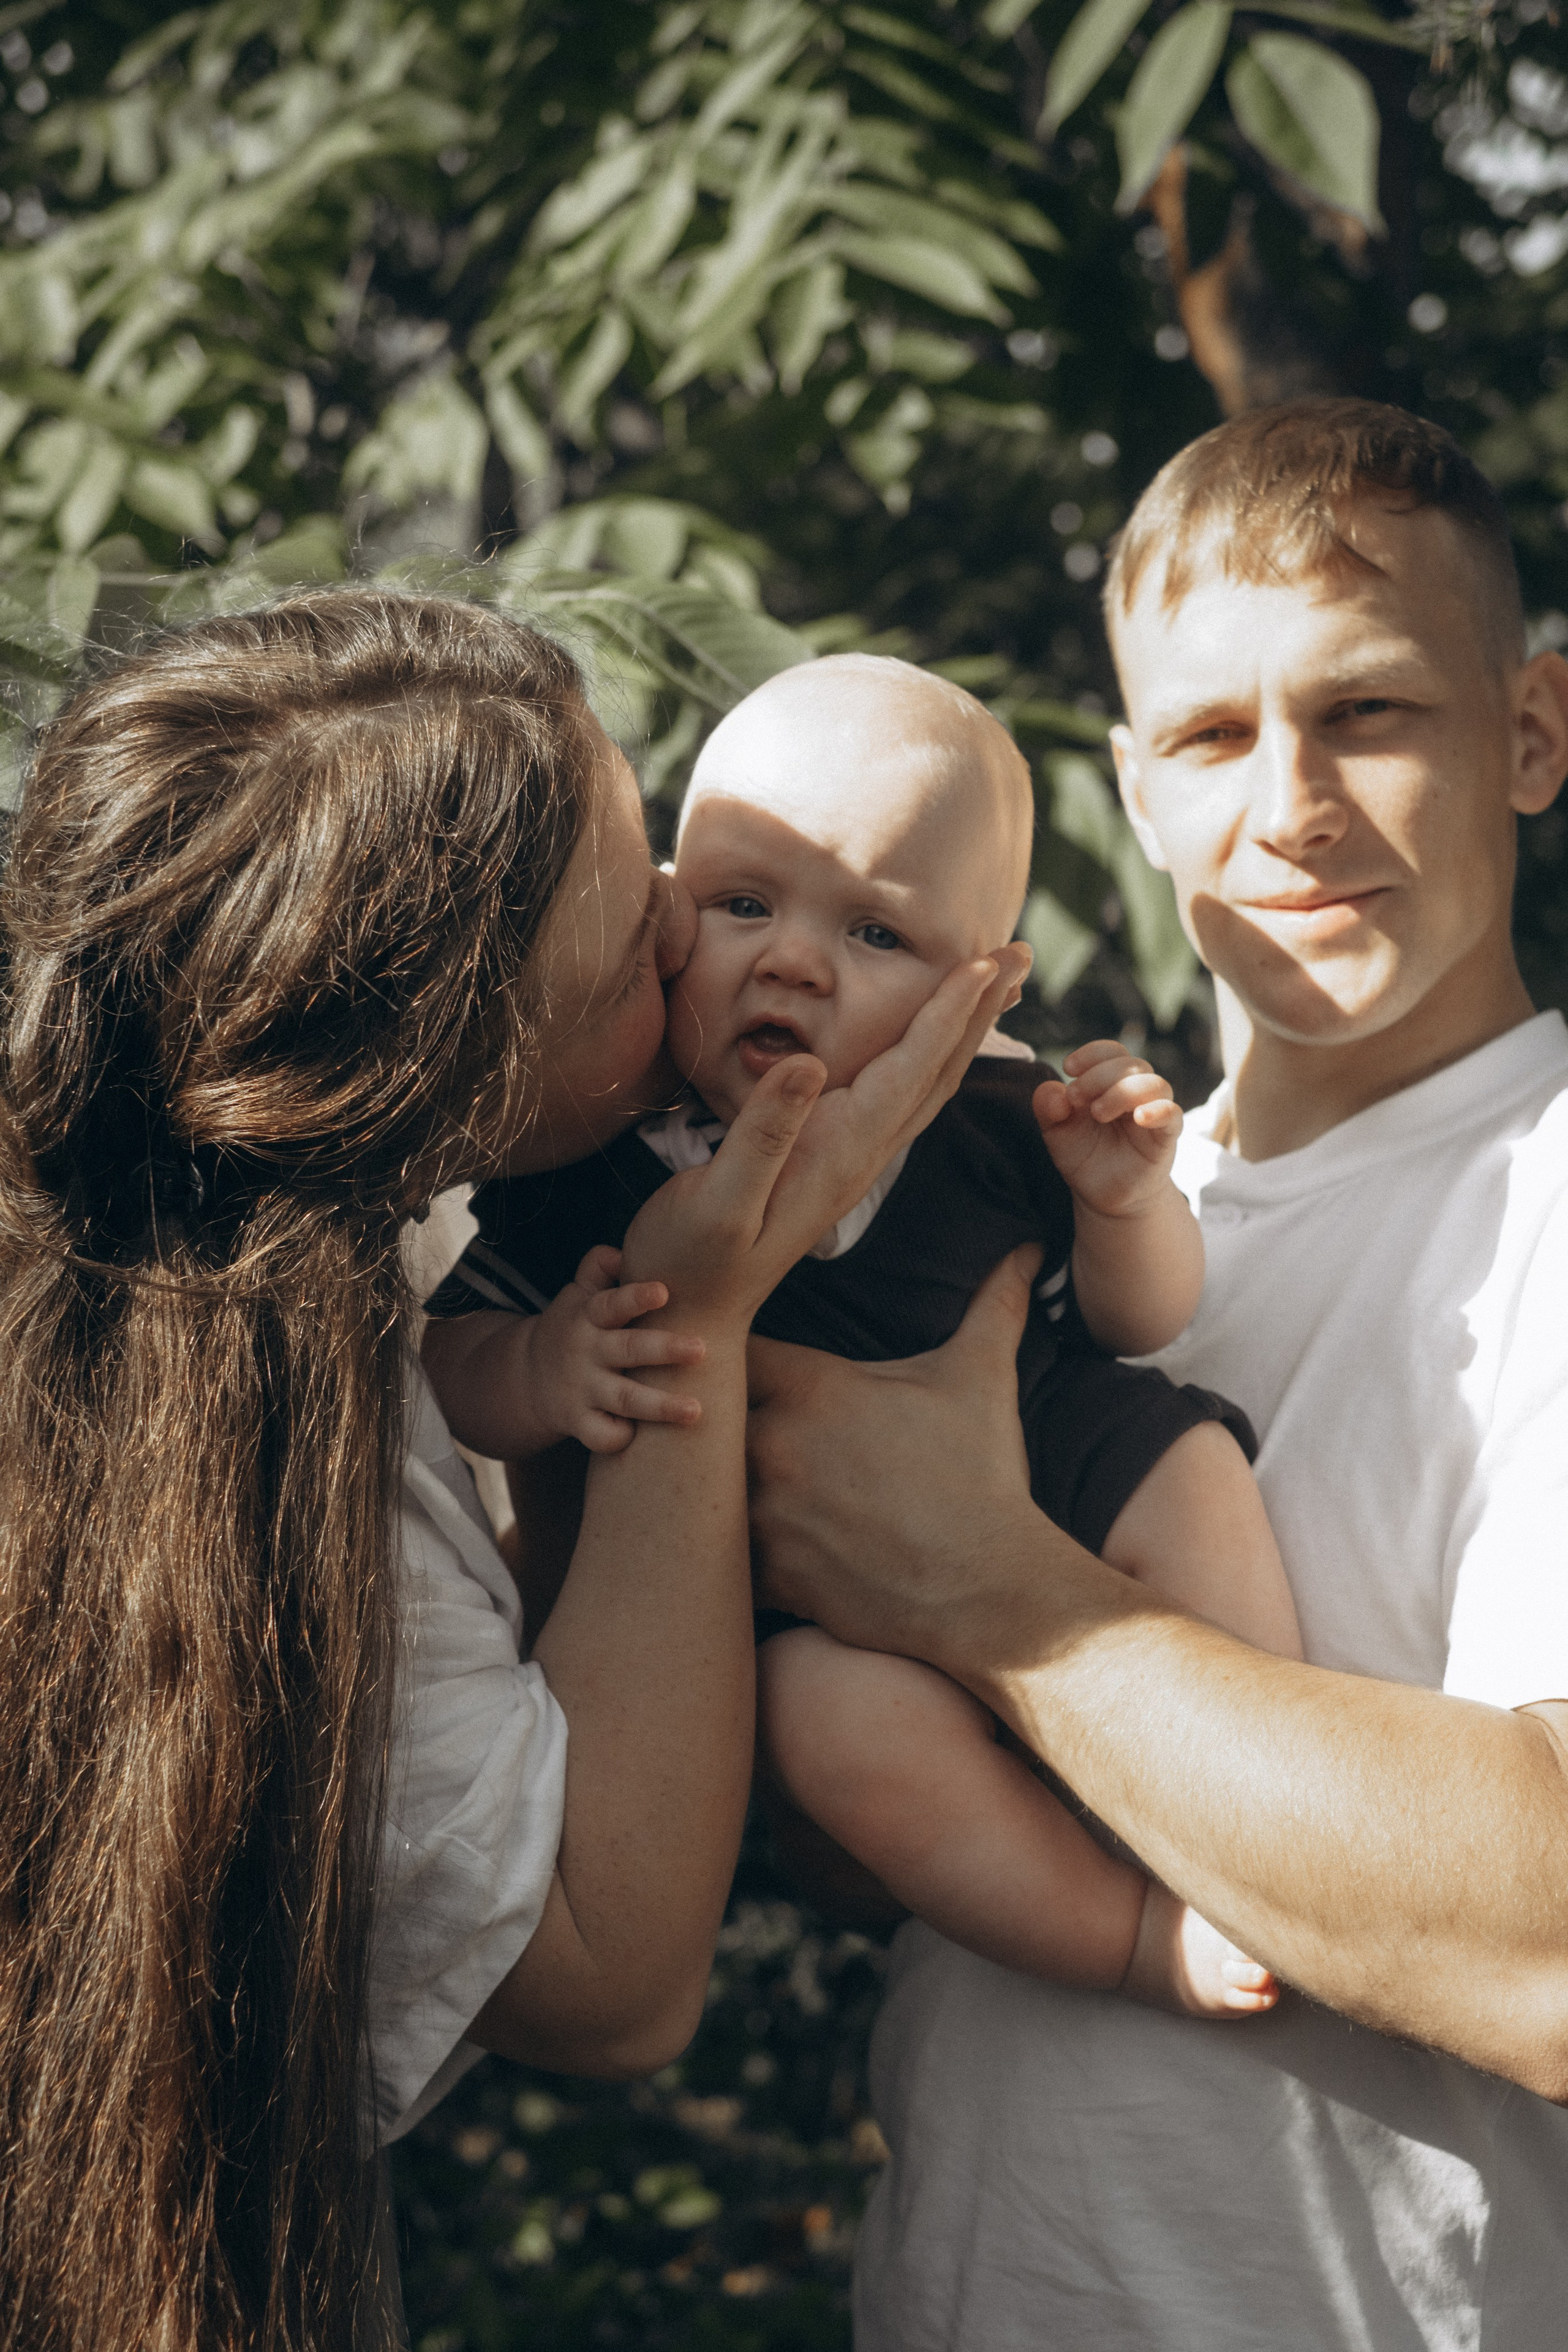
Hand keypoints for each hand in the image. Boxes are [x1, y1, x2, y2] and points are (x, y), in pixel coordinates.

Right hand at [528, 1245, 706, 1453]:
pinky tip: (642, 1437)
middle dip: (664, 1350)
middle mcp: (586, 1352)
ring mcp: (582, 1389)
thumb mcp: (578, 1293)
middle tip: (701, 1349)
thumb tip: (621, 1252)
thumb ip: (598, 1268)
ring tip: (696, 1411)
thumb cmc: (573, 1327)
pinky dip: (619, 1438)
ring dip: (660, 1406)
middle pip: (628, 1350)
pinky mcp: (578, 1421)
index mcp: (589, 1316)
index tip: (663, 1292)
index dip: (636, 1298)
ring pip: (624, 1399)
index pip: (612, 1304)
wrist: (526, 1376)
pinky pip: (601, 1436)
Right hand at [621, 945, 1029, 1329]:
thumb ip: (764, 1134)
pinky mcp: (830, 1158)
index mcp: (840, 1151)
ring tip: (993, 981)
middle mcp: (858, 1153)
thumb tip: (807, 1063)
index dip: (947, 1011)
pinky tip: (928, 1039)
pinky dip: (924, 1055)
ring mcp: (848, 1158)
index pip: (911, 1069)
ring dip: (962, 1028)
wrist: (694, 1314)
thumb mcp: (720, 1200)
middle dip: (980, 1008)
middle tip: (1020, 950)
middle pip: (939, 1071)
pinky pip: (896, 1096)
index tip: (986, 959)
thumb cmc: (693, 1258)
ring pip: (925, 1083)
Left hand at [747, 1246, 1042, 1661]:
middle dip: (716, 1419)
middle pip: (705, 1417)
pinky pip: (725, 1558)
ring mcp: (767, 1513)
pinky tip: (752, 1546)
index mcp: (814, 1389)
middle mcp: (776, 1445)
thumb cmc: (982, 1477)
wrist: (989, 1586)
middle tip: (727, 1424)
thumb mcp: (984, 1379)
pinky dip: (733, 1553)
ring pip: (706, 1488)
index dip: (731, 1352)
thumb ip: (994, 1305)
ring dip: (717, 1485)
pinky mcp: (771, 1574)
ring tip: (730, 1485)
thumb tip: (1029, 1250)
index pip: (736, 1348)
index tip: (739, 1361)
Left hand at [1033, 1039, 1181, 1216]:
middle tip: (1076, 1098)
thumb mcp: (1056, 1132)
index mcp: (1110, 1082)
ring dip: (1123, 1091)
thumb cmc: (1083, 1155)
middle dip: (1099, 1076)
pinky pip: (1172, 1114)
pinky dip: (1159, 1110)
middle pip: (1130, 1063)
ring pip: (1154, 1083)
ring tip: (1098, 1113)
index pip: (1111, 1052)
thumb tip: (1054, 1092)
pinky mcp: (1166, 1136)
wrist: (1103, 1195)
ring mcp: (1153, 1112)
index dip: (1092, 1053)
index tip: (1069, 1068)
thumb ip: (1049, 1109)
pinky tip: (1140, 1117)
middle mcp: (1135, 1091)